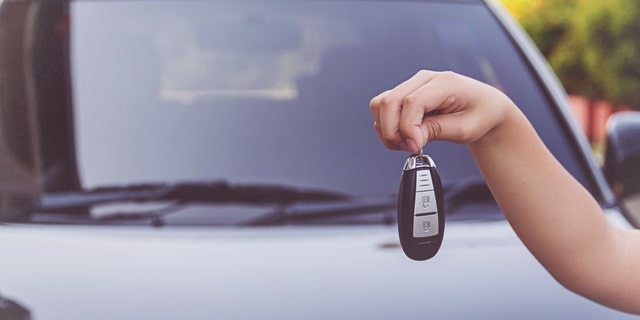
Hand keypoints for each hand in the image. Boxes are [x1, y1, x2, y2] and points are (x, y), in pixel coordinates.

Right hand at [369, 70, 513, 152]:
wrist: (486, 107)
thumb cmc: (481, 114)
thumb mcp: (466, 129)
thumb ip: (437, 130)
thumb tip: (412, 138)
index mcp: (444, 83)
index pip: (412, 102)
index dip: (408, 128)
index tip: (415, 146)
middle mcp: (424, 79)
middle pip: (389, 101)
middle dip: (392, 131)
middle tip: (409, 147)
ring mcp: (413, 85)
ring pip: (381, 104)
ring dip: (387, 129)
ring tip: (406, 143)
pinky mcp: (406, 94)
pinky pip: (384, 108)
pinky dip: (388, 126)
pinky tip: (404, 136)